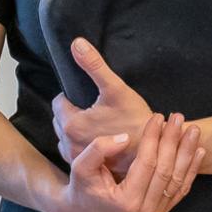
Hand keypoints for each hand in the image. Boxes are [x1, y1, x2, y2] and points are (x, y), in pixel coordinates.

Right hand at [38, 112, 205, 211]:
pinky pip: (180, 190)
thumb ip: (98, 150)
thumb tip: (124, 138)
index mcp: (126, 202)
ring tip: (193, 130)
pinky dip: (191, 170)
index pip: (147, 163)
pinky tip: (199, 151)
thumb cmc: (81, 188)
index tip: (157, 116)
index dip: (153, 137)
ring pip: (178, 180)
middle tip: (178, 117)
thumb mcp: (80, 167)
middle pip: (166, 170)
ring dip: (187, 153)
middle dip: (174, 141)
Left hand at [53, 40, 152, 157]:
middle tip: (91, 109)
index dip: (70, 96)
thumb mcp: (115, 88)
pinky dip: (81, 145)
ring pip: (65, 138)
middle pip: (59, 121)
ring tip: (93, 123)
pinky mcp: (87, 167)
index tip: (85, 95)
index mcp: (72, 124)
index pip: (57, 103)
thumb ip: (94, 65)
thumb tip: (77, 43)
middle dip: (70, 112)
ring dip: (73, 130)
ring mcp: (77, 159)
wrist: (154, 149)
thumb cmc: (135, 118)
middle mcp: (70, 144)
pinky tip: (96, 138)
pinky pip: (74, 152)